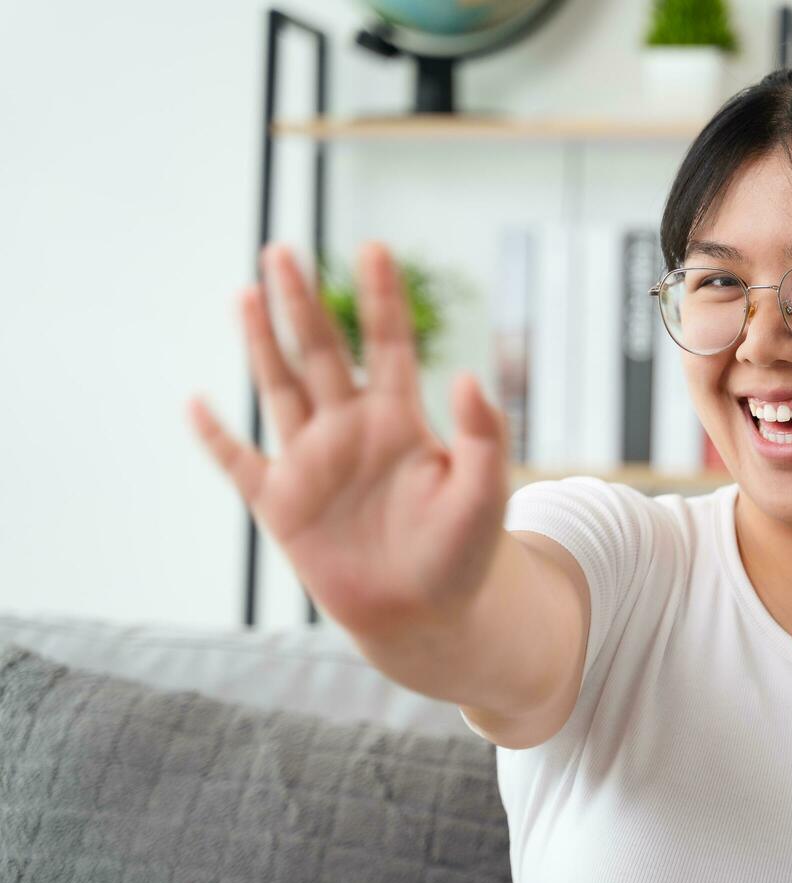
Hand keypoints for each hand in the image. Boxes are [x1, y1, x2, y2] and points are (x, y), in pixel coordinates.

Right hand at [187, 241, 512, 638]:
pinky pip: (240, 462)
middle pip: (322, 352)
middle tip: (283, 249)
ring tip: (247, 292)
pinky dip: (216, 436)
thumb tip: (469, 375)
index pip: (389, 343)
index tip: (374, 247)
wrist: (426, 615)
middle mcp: (351, 429)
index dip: (382, 298)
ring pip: (280, 389)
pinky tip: (196, 402)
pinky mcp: (282, 505)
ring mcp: (313, 462)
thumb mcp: (485, 493)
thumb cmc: (463, 553)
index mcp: (401, 420)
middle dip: (302, 302)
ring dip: (262, 344)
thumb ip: (482, 436)